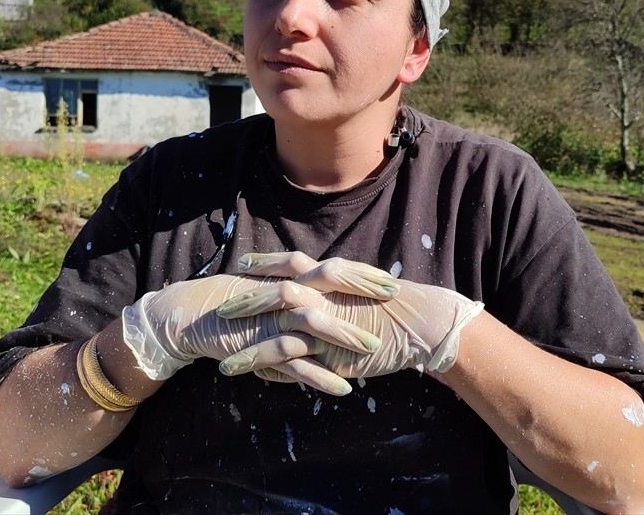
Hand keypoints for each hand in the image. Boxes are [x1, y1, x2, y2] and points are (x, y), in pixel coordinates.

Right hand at [121, 262, 399, 394]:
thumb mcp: (274, 291)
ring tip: (375, 350)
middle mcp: (284, 292)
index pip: (334, 269)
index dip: (363, 274)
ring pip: (314, 323)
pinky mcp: (260, 345)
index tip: (393, 281)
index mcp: (291, 278)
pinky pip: (294, 362)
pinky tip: (343, 389)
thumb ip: (302, 291)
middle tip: (395, 300)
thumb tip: (335, 296)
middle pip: (329, 284)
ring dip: (345, 337)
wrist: (196, 314)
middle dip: (362, 291)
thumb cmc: (239, 301)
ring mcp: (273, 318)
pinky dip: (319, 376)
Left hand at [216, 252, 484, 380]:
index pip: (291, 263)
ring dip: (245, 349)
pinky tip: (253, 381)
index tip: (242, 263)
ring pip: (275, 332)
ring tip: (221, 362)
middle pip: (274, 293)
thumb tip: (328, 287)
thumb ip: (344, 290)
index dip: (265, 263)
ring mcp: (324, 322)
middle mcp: (323, 295)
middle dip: (245, 301)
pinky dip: (270, 370)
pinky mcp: (330, 350)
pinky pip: (292, 360)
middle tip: (221, 309)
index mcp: (332, 276)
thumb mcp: (366, 290)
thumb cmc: (401, 307)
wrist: (423, 322)